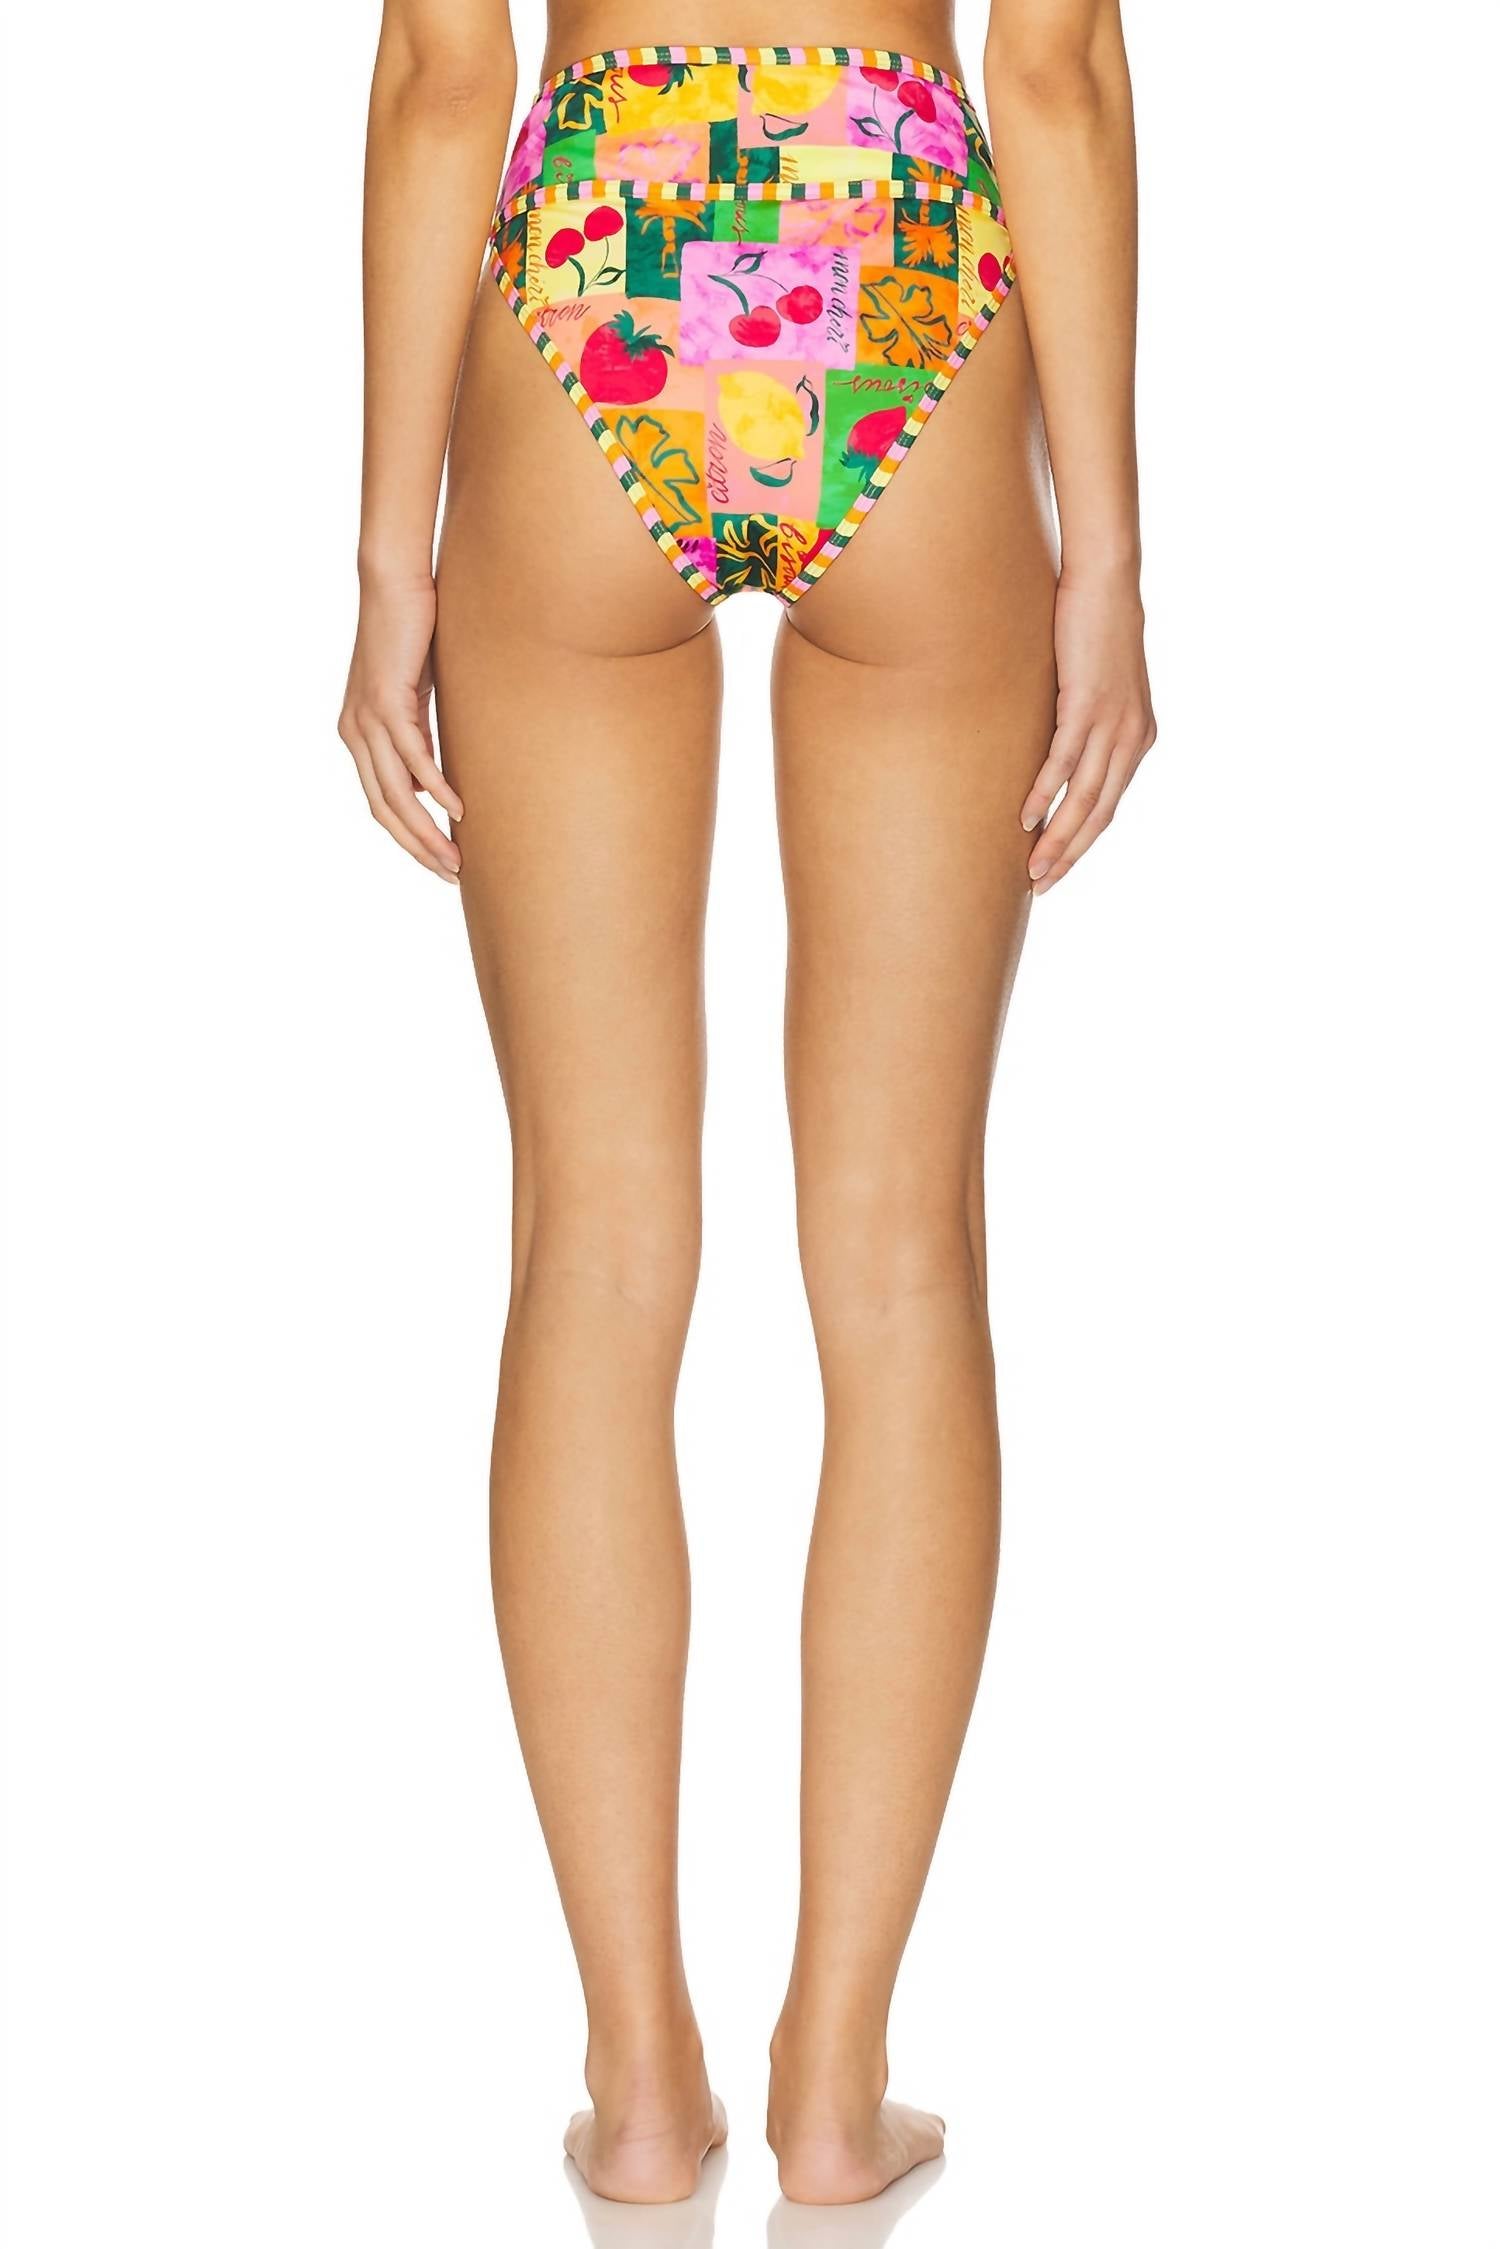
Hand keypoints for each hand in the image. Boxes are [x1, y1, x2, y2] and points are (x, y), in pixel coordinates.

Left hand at [338, 571, 462, 880]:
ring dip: (427, 831)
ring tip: (456, 857)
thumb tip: (428, 782)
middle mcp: (355, 733)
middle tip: (451, 875)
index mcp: (358, 736)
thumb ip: (416, 735)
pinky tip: (457, 810)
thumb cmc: (409, 632)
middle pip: (384, 810)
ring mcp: (367, 720)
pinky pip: (413, 759)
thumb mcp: (413, 695)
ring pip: (396, 794)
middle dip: (418, 849)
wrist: (392, 582)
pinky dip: (436, 788)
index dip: (410, 838)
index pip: (381, 803)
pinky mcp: (386, 702)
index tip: (439, 862)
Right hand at [1021, 567, 1155, 895]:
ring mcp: (1112, 723)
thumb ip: (1084, 720)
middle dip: (1070, 855)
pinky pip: (1065, 762)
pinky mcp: (1088, 704)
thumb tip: (1053, 744)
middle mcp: (1132, 738)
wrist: (1107, 581)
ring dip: (1057, 838)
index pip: (1110, 806)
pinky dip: (1046, 794)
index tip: (1056, 870)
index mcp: (1137, 739)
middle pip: (1100, 813)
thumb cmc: (1094, 627)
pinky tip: (1027, 819)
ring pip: (1085, 796)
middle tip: (1041, 886)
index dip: (1082, 843)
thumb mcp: (1096, 684)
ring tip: (1032, 867)